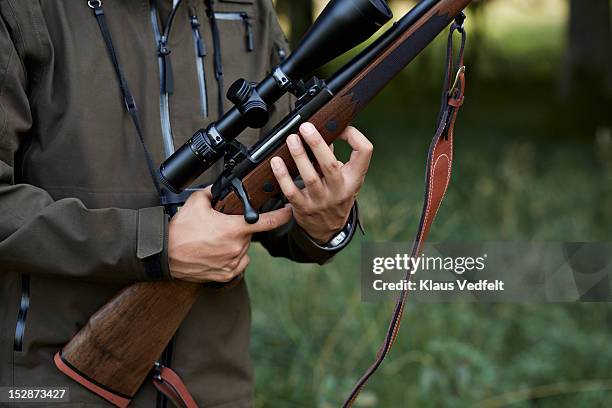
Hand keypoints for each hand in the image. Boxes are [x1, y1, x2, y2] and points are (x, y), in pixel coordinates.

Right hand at [168, 187, 292, 282]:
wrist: (165, 254)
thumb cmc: (180, 230)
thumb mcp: (197, 202)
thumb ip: (214, 192)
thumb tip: (221, 187)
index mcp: (234, 228)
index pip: (267, 221)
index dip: (282, 215)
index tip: (290, 211)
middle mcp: (237, 247)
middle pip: (249, 235)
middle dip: (239, 229)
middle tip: (221, 228)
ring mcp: (233, 262)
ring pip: (243, 249)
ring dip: (235, 244)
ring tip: (214, 241)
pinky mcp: (226, 275)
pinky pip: (238, 264)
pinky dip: (231, 258)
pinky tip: (216, 253)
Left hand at [270, 122, 372, 243]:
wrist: (327, 229)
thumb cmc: (336, 196)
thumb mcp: (345, 178)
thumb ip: (335, 157)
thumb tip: (323, 133)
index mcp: (354, 179)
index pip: (364, 153)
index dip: (354, 136)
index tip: (341, 128)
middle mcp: (339, 190)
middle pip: (330, 165)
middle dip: (317, 144)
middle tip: (306, 128)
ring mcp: (321, 201)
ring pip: (309, 178)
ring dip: (299, 156)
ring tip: (292, 139)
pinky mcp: (303, 208)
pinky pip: (291, 191)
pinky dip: (282, 175)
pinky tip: (277, 162)